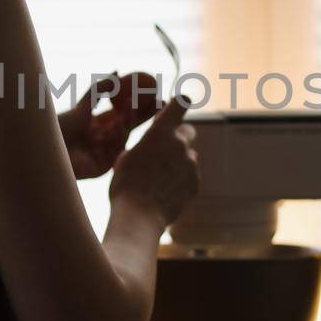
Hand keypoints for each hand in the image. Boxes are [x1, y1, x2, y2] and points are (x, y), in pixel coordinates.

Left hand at [58, 73, 160, 179]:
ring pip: (124, 138)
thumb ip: (101, 88)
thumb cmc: (60, 125)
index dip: (141, 107)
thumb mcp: (84, 103)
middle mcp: (104, 139)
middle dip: (145, 117)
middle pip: (130, 127)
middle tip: (161, 106)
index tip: (156, 97)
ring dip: (127, 124)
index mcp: (99, 125)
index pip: (125, 115)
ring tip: (124, 114)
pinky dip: (118, 137)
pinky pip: (117, 151)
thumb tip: (119, 71)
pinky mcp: (103, 167)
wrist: (47, 147)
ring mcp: (104, 154)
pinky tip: (114, 127)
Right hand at [108, 95, 199, 226]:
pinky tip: (165, 192)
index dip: (179, 105)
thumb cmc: (125, 186)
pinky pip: (190, 175)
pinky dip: (181, 180)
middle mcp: (180, 144)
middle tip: (163, 151)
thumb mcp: (125, 159)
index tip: (175, 109)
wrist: (138, 217)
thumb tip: (148, 149)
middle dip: (178, 137)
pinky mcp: (195, 183)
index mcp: (161, 132)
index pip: (181, 104)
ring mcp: (190, 164)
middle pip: (188, 131)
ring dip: (178, 162)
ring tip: (159, 180)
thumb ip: (143, 147)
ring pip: (188, 156)